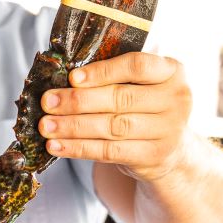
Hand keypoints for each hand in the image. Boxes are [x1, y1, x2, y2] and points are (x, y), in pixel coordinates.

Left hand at [39, 52, 192, 180]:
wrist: (171, 149)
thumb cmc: (145, 107)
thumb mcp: (140, 85)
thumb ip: (112, 77)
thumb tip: (62, 81)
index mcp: (172, 71)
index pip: (137, 66)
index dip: (102, 72)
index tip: (72, 78)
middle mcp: (176, 99)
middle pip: (120, 98)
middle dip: (78, 101)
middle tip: (48, 102)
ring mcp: (168, 130)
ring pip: (112, 127)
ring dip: (73, 126)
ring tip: (46, 126)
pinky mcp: (154, 156)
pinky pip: (109, 152)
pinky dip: (79, 148)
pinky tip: (56, 145)